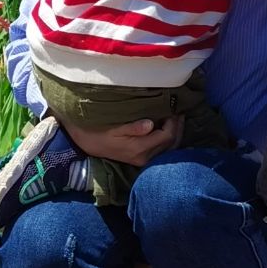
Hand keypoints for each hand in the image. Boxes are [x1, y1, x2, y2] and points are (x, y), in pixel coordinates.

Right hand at [60, 114, 184, 167]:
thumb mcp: (113, 127)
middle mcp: (144, 157)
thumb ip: (132, 127)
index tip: (174, 108)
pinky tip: (168, 127)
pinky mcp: (142, 158)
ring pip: (169, 148)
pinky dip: (169, 138)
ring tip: (176, 117)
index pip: (166, 136)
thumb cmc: (99, 131)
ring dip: (175, 132)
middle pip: (171, 143)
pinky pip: (162, 149)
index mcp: (139, 149)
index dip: (174, 122)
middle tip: (179, 110)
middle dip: (178, 127)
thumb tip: (150, 124)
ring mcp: (144, 159)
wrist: (87, 143)